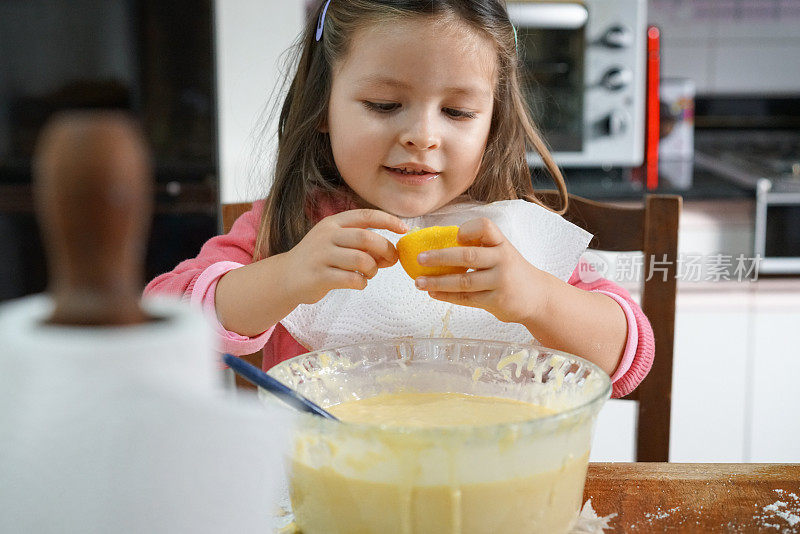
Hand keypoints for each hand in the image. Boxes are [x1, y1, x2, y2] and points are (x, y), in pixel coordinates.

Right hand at [284, 209, 407, 304]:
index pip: (366, 215)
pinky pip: (351, 279)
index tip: (404, 229)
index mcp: (333, 223)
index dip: (389, 220)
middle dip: (385, 250)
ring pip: (361, 260)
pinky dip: (362, 283)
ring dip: (373, 269)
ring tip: (369, 274)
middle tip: (390, 260)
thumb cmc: (319, 259)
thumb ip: (360, 243)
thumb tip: (392, 252)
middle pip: (367, 238)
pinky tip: (358, 283)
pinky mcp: (319, 276)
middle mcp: (327, 235)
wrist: (285, 277)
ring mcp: (321, 255)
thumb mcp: (335, 242)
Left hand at [413, 217, 552, 325]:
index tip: (455, 237)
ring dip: (437, 281)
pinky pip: (467, 299)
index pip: (485, 227)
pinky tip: (433, 293)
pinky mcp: (497, 301)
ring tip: (419, 282)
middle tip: (420, 258)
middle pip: (467, 256)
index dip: (467, 230)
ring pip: (463, 281)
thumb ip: (479, 248)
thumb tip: (437, 248)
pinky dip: (447, 296)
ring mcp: (500, 281)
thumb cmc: (510, 271)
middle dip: (440, 257)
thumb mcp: (502, 253)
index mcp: (501, 243)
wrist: (537, 296)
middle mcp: (503, 259)